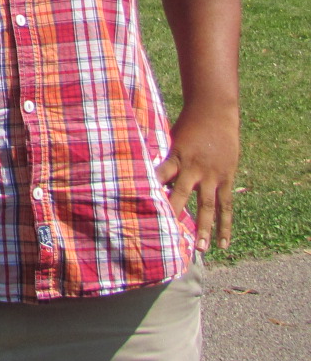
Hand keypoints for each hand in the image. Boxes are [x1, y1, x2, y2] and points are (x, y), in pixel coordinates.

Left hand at [155, 105, 238, 252]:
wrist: (214, 111)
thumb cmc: (187, 124)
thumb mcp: (169, 138)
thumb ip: (160, 157)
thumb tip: (141, 172)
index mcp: (175, 156)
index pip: (158, 176)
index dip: (148, 189)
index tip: (135, 205)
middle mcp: (193, 169)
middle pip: (180, 195)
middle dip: (173, 215)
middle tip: (165, 238)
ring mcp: (212, 175)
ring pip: (207, 206)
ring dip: (203, 228)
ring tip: (199, 249)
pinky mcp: (226, 179)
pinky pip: (226, 206)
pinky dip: (224, 226)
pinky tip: (223, 244)